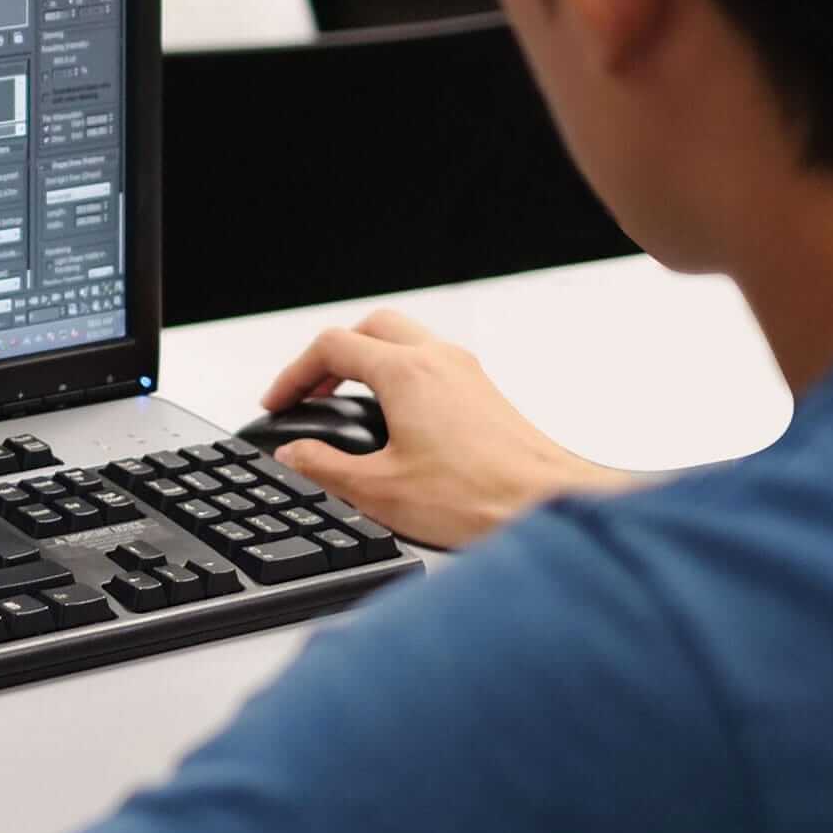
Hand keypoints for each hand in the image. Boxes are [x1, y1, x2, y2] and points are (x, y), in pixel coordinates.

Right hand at [260, 309, 637, 549]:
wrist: (552, 505)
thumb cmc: (482, 498)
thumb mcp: (381, 492)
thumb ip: (324, 468)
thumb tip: (293, 456)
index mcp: (407, 373)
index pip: (331, 347)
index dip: (294, 374)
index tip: (280, 404)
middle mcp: (441, 362)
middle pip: (372, 327)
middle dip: (333, 355)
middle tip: (313, 391)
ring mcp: (468, 376)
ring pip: (407, 342)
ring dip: (371, 363)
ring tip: (349, 405)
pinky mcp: (487, 397)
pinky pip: (433, 367)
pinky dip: (403, 380)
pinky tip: (398, 426)